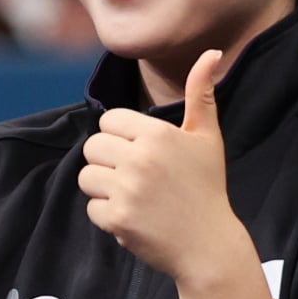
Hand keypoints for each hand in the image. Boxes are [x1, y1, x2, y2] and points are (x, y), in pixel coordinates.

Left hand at [79, 49, 233, 281]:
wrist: (209, 246)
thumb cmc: (207, 187)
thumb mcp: (207, 137)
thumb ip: (201, 93)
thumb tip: (211, 52)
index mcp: (157, 134)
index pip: (109, 121)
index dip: (121, 137)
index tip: (142, 153)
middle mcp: (139, 159)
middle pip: (93, 146)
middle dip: (109, 161)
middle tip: (137, 177)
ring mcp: (127, 190)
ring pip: (86, 176)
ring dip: (103, 187)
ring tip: (133, 196)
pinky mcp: (117, 219)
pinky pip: (91, 207)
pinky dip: (107, 215)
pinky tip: (134, 217)